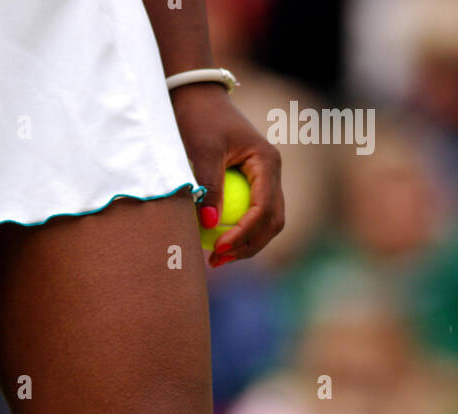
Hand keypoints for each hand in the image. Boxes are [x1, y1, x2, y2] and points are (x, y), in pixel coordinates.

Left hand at [171, 84, 283, 267]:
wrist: (197, 97)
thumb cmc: (198, 119)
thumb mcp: (202, 150)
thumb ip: (209, 186)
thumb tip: (211, 225)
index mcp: (267, 162)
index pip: (263, 210)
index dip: (243, 234)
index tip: (217, 248)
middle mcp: (272, 172)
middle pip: (271, 222)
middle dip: (248, 246)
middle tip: (216, 260)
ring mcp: (265, 180)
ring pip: (266, 223)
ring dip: (246, 245)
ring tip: (215, 258)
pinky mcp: (253, 185)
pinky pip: (253, 217)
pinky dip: (239, 234)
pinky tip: (215, 244)